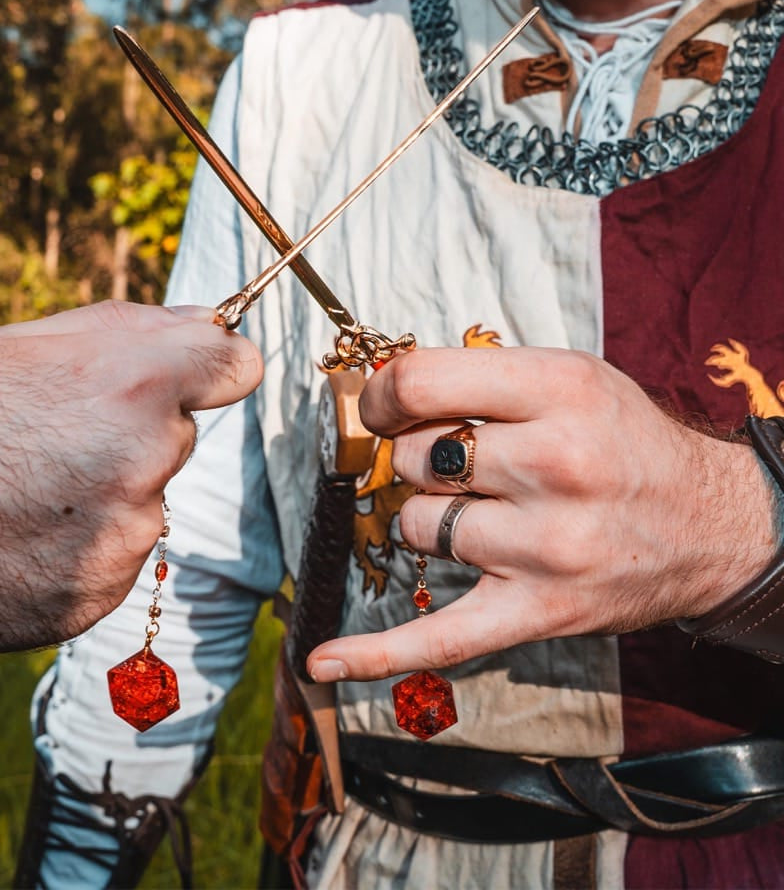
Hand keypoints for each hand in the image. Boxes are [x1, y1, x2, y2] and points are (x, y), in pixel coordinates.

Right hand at [0, 301, 261, 722]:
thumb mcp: (13, 349)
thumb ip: (122, 328)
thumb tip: (202, 321)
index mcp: (130, 383)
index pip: (235, 366)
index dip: (220, 366)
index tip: (203, 372)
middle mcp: (144, 457)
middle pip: (177, 431)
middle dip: (134, 428)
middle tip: (51, 438)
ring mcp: (130, 530)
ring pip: (147, 491)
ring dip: (109, 488)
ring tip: (25, 491)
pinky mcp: (110, 585)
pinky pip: (120, 547)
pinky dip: (87, 540)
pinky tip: (25, 535)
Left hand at [307, 347, 776, 683]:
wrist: (713, 526)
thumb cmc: (626, 442)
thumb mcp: (570, 376)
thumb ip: (479, 375)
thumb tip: (380, 390)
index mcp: (558, 389)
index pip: (420, 383)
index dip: (381, 395)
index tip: (378, 408)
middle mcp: (553, 464)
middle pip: (412, 459)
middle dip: (413, 458)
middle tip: (450, 463)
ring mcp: (545, 544)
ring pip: (417, 526)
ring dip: (429, 519)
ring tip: (480, 512)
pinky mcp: (538, 610)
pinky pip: (440, 637)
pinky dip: (376, 652)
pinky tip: (324, 661)